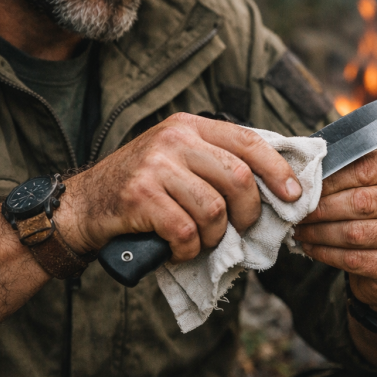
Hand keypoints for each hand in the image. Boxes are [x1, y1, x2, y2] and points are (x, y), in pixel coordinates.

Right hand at [56, 113, 301, 260]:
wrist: (83, 205)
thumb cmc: (141, 188)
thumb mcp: (177, 159)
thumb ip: (216, 163)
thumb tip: (274, 186)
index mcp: (190, 126)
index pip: (249, 140)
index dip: (278, 170)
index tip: (294, 195)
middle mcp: (174, 139)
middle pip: (239, 178)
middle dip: (249, 213)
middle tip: (240, 229)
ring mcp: (156, 166)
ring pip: (215, 210)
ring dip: (214, 237)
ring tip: (200, 240)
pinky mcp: (140, 196)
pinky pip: (186, 232)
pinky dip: (188, 250)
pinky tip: (178, 249)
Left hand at [294, 149, 376, 313]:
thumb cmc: (371, 211)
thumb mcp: (364, 184)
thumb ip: (343, 173)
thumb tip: (302, 173)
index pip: (363, 169)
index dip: (329, 181)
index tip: (302, 188)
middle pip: (360, 202)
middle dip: (321, 209)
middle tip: (295, 212)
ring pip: (356, 233)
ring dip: (319, 233)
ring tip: (298, 231)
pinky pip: (357, 259)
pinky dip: (327, 254)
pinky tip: (311, 248)